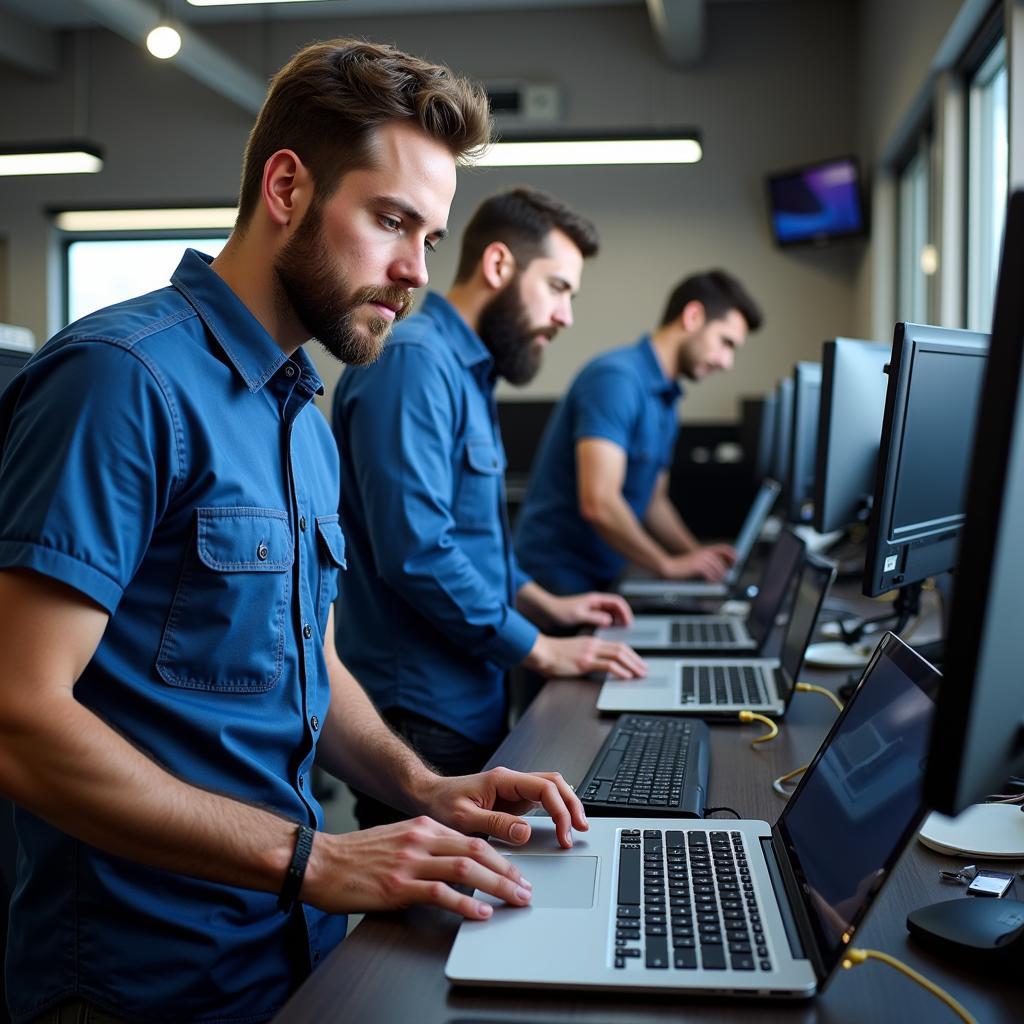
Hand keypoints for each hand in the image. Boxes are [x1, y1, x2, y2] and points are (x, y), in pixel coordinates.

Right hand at [303, 816, 534, 920]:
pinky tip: (480, 913)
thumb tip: (456, 865)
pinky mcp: (398, 885)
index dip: (500, 856)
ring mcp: (410, 861)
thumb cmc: (355, 856)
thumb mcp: (397, 840)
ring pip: (466, 868)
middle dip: (506, 871)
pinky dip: (465, 903)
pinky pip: (441, 893)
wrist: (319, 861)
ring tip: (514, 900)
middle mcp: (420, 839)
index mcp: (422, 827)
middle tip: (525, 889)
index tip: (516, 872)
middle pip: (477, 850)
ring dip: (496, 886)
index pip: (472, 837)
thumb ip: (426, 847)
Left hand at [421, 764, 588, 849]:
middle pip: (554, 783)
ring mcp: (513, 790)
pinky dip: (556, 810)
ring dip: (566, 805)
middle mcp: (511, 781)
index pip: (544, 788)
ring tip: (576, 827)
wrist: (426, 796)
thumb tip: (525, 832)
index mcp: (502, 780)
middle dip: (571, 804)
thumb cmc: (439, 803)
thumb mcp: (464, 818)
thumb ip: (495, 824)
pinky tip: (561, 823)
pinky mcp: (512, 800)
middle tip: (580, 829)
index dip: (559, 810)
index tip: (563, 833)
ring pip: (551, 788)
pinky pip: (541, 799)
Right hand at [524, 634, 646, 679]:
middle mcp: (593, 645)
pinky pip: (607, 665)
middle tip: (644, 669)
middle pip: (622, 649)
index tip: (638, 662)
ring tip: (639, 674)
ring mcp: (590, 652)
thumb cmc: (553, 654)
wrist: (541, 651)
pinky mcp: (585, 662)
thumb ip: (586, 656)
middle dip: (636, 660)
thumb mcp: (573, 652)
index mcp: (592, 642)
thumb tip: (594, 666)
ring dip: (632, 665)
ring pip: (618, 655)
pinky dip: (620, 670)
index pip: (617, 645)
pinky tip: (626, 676)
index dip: (631, 654)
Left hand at [544, 591, 633, 628]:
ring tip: (621, 632)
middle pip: (617, 607)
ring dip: (618, 620)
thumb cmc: (560, 611)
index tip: (628, 622)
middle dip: (624, 617)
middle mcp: (596, 602)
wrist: (547, 611)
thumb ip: (595, 617)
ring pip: (611, 613)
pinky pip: (604, 617)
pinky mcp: (589, 614)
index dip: (625, 612)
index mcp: (595, 599)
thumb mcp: (578, 615)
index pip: (617, 602)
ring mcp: (593, 608)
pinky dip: (610, 623)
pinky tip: (609, 632)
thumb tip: (610, 621)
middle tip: (628, 629)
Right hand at [660, 545, 734, 581]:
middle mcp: (704, 553)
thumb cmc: (682, 566)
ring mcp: (701, 559)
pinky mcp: (698, 566)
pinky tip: (712, 582)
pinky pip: (710, 573)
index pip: (723, 548)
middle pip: (721, 561)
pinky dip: (713, 579)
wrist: (670, 566)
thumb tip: (718, 568)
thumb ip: (706, 561)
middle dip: (726, 569)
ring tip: (720, 581)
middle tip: (727, 576)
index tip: (737, 559)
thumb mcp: (695, 560)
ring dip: (720, 576)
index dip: (732, 553)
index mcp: (704, 550)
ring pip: (717, 568)